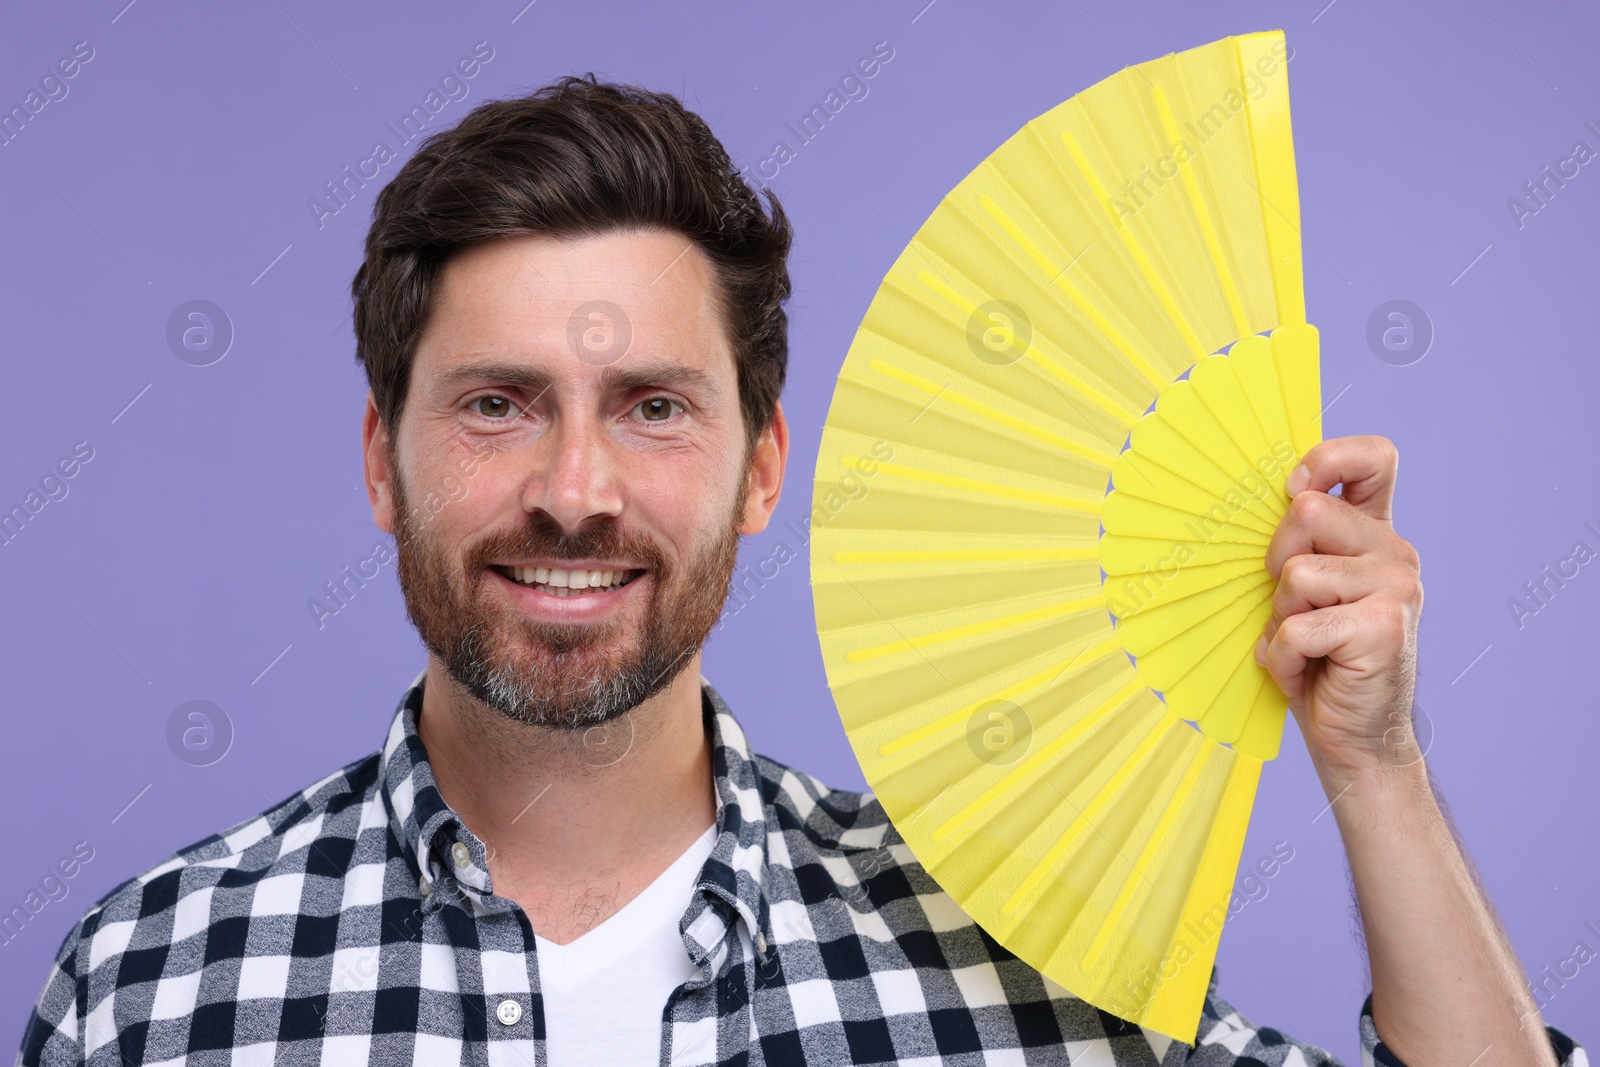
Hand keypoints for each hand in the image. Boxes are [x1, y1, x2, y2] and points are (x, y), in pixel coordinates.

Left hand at [1255, 435, 1424, 788]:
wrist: (1353, 738)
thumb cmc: (1315, 663)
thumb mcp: (1301, 594)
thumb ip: (1296, 546)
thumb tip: (1242, 504)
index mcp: (1374, 535)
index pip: (1374, 458)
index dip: (1327, 458)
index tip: (1292, 490)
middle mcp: (1394, 553)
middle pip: (1306, 511)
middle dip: (1275, 563)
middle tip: (1292, 609)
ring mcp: (1396, 588)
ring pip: (1296, 572)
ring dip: (1280, 618)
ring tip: (1303, 646)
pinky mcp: (1383, 626)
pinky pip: (1296, 625)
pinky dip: (1282, 657)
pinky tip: (1303, 672)